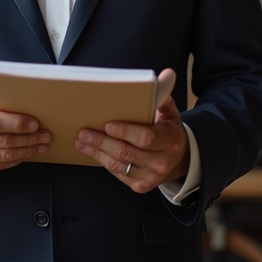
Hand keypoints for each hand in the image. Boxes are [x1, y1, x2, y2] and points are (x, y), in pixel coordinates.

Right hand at [0, 98, 50, 174]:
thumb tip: (27, 104)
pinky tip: (27, 152)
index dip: (18, 124)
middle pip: (5, 141)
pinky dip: (18, 159)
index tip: (35, 124)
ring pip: (6, 155)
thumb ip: (0, 104)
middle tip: (44, 135)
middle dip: (29, 139)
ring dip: (28, 150)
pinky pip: (3, 165)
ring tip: (40, 144)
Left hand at [74, 69, 188, 192]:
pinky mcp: (141, 186)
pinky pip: (117, 173)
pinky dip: (103, 161)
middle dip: (101, 141)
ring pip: (118, 164)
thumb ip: (163, 95)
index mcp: (169, 141)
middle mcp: (161, 162)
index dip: (125, 131)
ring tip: (82, 140)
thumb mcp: (169, 113)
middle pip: (125, 152)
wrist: (178, 159)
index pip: (145, 138)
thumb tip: (164, 75)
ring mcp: (151, 176)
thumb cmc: (168, 131)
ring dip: (96, 152)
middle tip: (84, 132)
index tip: (107, 124)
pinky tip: (92, 151)